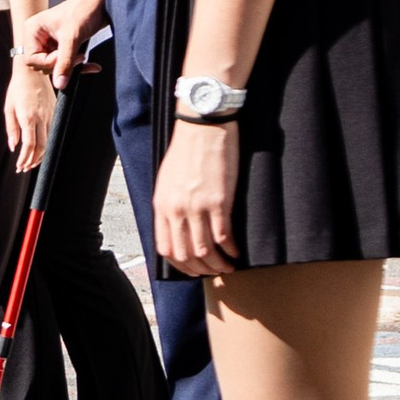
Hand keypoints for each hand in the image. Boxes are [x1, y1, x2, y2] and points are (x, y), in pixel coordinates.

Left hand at [6, 66, 53, 172]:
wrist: (33, 70)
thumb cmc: (17, 89)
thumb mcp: (9, 108)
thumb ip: (11, 128)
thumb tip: (13, 147)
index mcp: (28, 117)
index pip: (29, 145)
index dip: (25, 158)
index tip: (19, 166)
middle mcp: (42, 118)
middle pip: (41, 147)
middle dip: (33, 161)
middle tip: (24, 168)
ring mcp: (51, 115)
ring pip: (49, 142)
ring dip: (40, 155)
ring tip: (31, 162)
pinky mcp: (56, 112)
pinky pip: (53, 133)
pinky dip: (47, 145)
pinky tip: (40, 149)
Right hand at [23, 0, 90, 87]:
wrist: (102, 0)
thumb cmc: (84, 10)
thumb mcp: (72, 38)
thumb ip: (65, 62)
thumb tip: (59, 84)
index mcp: (33, 30)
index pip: (32, 59)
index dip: (49, 63)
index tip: (67, 57)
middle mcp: (38, 36)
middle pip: (42, 65)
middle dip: (61, 65)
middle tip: (79, 56)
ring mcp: (50, 41)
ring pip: (55, 66)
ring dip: (72, 66)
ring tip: (84, 57)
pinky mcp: (62, 44)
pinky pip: (65, 63)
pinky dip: (78, 65)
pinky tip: (91, 65)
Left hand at [155, 120, 238, 279]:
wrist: (203, 127)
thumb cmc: (186, 151)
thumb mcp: (167, 181)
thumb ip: (169, 205)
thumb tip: (176, 227)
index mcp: (161, 206)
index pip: (166, 248)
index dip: (180, 264)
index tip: (192, 269)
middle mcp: (176, 210)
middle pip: (186, 254)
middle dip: (200, 269)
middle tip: (213, 272)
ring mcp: (197, 207)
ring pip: (206, 250)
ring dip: (218, 265)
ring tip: (228, 267)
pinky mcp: (219, 201)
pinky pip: (224, 236)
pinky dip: (231, 250)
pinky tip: (237, 253)